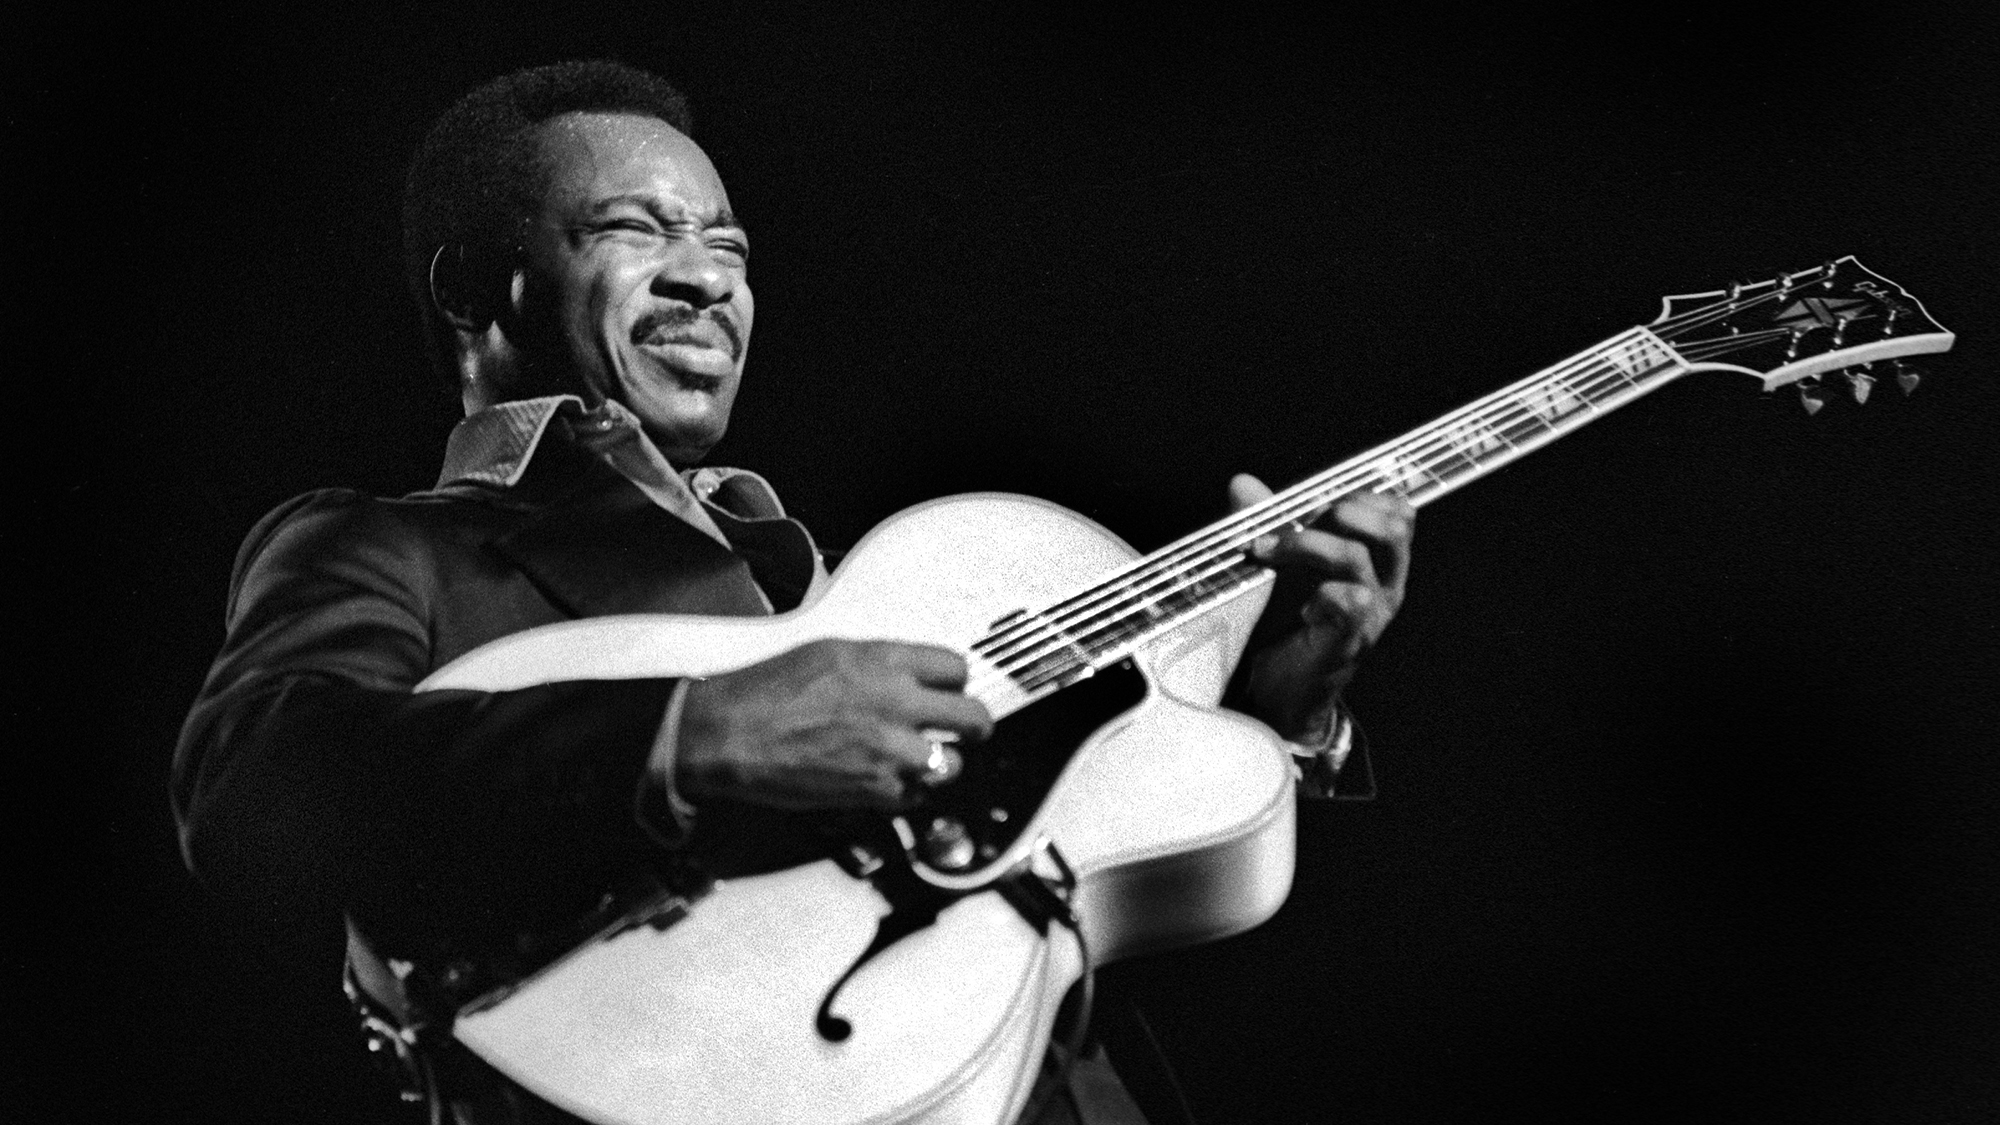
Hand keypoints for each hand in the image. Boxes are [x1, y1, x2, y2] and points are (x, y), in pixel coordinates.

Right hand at [675, 640, 992, 810]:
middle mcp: (896, 703)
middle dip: (974, 726)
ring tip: (921, 760)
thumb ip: (879, 664)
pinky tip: (888, 780)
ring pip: (952, 764)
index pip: (957, 668)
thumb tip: (909, 676)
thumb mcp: (830, 652)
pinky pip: (916, 797)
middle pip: (974, 718)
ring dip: (940, 764)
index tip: (951, 691)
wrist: (731, 733)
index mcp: (885, 661)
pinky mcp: (876, 790)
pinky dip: (907, 793)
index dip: (956, 683)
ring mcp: (890, 750)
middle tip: (968, 730)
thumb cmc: (767, 691)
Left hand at [1230, 473, 1413, 739]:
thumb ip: (1267, 522)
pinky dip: (1320, 594)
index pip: (1396, 511)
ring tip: (1268, 555)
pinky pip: (1351, 601)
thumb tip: (1242, 484)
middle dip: (1337, 511)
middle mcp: (1385, 586)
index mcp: (1377, 564)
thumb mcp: (1280, 567)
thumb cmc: (1285, 627)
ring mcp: (1373, 615)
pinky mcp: (1351, 641)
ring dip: (1305, 545)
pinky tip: (1301, 608)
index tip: (1308, 505)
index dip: (1357, 496)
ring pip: (1358, 557)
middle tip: (1288, 527)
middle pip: (1393, 524)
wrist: (1278, 694)